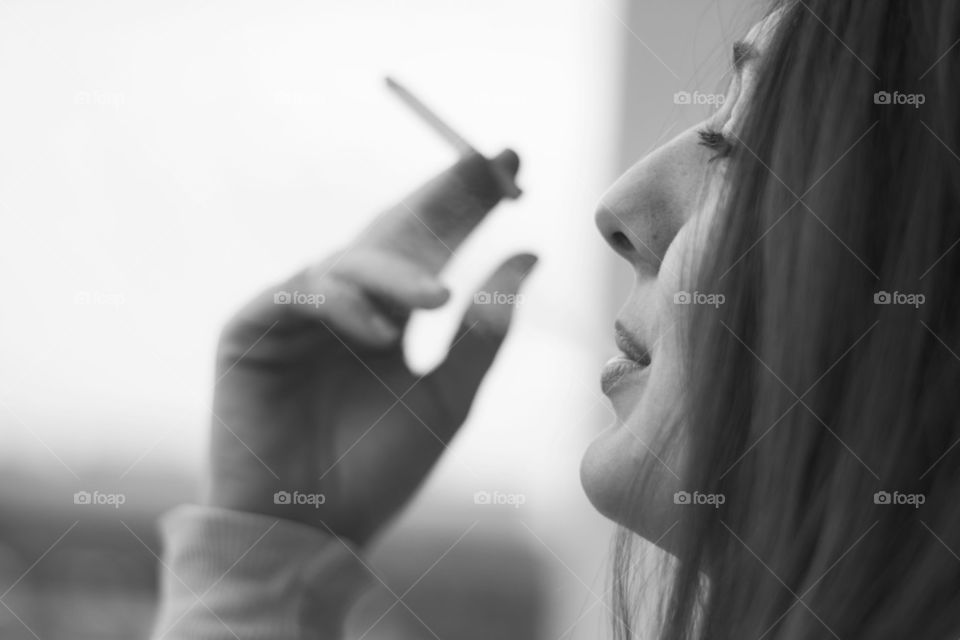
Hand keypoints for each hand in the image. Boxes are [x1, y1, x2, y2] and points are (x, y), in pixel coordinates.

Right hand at [206, 151, 537, 543]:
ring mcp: (297, 314)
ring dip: (394, 273)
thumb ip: (485, 329)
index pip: (432, 244)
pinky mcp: (252, 330)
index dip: (468, 202)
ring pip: (348, 263)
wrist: (310, 533)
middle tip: (485, 162)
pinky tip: (376, 331)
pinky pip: (296, 297)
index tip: (512, 163)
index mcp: (389, 316)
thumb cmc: (379, 471)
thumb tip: (533, 253)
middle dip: (440, 197)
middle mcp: (345, 304)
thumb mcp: (448, 397)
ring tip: (436, 300)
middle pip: (394, 231)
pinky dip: (338, 305)